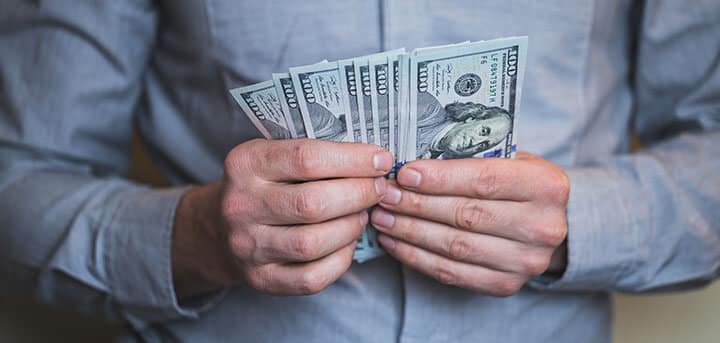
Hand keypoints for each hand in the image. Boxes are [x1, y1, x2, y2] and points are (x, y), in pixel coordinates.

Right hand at [172, 139, 391, 296]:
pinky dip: (341, 259)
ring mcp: (248, 246)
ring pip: (313, 243)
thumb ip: (315, 153)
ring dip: (350, 227)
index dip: (352, 160)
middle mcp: (241, 205)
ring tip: (362, 214)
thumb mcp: (274, 156)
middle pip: (313, 203)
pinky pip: (312, 277)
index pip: (306, 158)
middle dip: (359, 194)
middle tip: (379, 189)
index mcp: (246, 163)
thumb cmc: (264, 185)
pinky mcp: (260, 278)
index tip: (381, 160)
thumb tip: (375, 159)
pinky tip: (347, 242)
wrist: (220, 229)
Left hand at [371, 152, 567, 295]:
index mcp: (547, 186)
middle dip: (418, 204)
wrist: (545, 224)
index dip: (440, 178)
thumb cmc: (518, 184)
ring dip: (411, 231)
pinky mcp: (505, 285)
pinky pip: (451, 272)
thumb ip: (472, 159)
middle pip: (466, 215)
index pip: (485, 181)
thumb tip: (412, 164)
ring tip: (383, 217)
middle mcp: (543, 227)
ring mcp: (526, 261)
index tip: (405, 174)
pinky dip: (417, 257)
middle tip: (385, 194)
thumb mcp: (511, 160)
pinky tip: (395, 242)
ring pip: (455, 246)